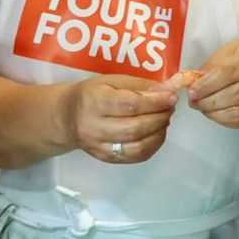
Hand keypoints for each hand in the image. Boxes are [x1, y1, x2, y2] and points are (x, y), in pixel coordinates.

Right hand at [62, 75, 176, 163]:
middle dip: (159, 117)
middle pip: (135, 128)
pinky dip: (152, 146)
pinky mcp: (105, 158)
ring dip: (158, 133)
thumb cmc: (92, 94)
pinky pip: (135, 157)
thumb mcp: (112, 81)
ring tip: (164, 119)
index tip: (172, 97)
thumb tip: (169, 89)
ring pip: (136, 146)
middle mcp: (94, 127)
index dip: (155, 102)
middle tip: (170, 107)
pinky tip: (157, 133)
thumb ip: (140, 85)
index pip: (130, 105)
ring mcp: (99, 146)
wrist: (66, 117)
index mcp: (94, 101)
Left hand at [188, 37, 238, 127]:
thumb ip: (213, 64)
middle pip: (234, 95)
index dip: (207, 84)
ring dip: (215, 114)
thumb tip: (193, 81)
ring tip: (203, 108)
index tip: (192, 91)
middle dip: (208, 102)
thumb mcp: (233, 48)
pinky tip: (216, 114)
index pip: (228, 72)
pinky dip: (225, 121)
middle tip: (194, 102)